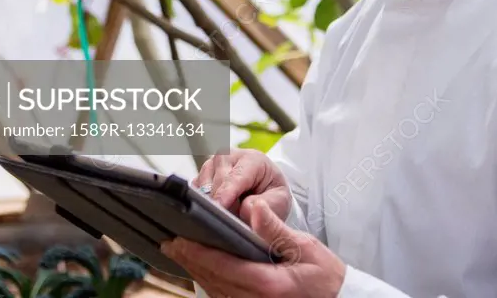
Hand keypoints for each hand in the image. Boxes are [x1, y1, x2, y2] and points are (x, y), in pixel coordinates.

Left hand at [162, 198, 345, 297]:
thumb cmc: (326, 275)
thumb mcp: (305, 247)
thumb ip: (275, 229)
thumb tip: (253, 207)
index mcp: (269, 285)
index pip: (224, 267)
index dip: (199, 253)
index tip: (180, 240)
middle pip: (214, 281)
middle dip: (191, 261)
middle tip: (170, 243)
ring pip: (217, 292)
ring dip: (197, 272)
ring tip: (180, 253)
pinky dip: (212, 282)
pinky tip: (203, 270)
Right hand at [193, 148, 292, 221]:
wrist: (264, 187)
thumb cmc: (271, 192)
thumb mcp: (279, 200)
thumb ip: (267, 205)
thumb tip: (245, 209)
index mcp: (250, 158)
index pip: (234, 178)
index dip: (226, 194)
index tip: (220, 209)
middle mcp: (227, 157)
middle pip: (216, 184)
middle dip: (220, 206)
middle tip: (228, 226)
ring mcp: (211, 166)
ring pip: (201, 188)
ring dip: (210, 207)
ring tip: (225, 221)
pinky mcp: (200, 177)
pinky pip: (194, 194)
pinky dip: (201, 207)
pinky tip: (212, 216)